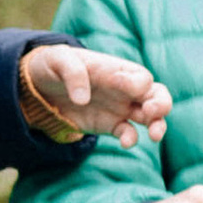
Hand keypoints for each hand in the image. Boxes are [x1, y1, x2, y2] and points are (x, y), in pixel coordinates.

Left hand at [21, 44, 172, 146]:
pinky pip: (128, 133)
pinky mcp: (110, 125)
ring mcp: (119, 108)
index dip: (135, 82)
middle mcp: (124, 89)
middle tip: (152, 111)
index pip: (140, 76)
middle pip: (156, 95)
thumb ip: (72, 72)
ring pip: (150, 117)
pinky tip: (125, 143)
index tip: (117, 84)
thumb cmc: (53, 65)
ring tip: (154, 135)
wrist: (40, 86)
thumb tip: (82, 99)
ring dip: (157, 125)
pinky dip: (130, 139)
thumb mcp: (58, 59)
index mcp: (117, 69)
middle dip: (162, 103)